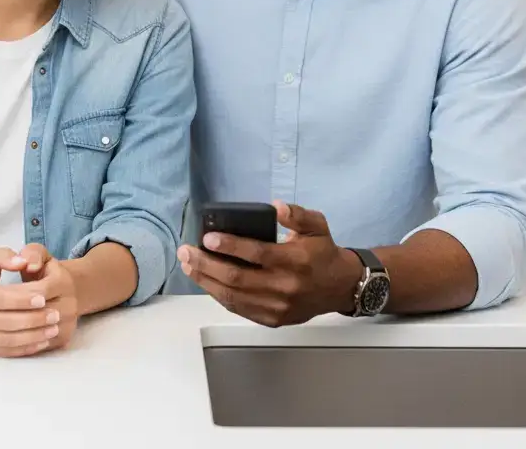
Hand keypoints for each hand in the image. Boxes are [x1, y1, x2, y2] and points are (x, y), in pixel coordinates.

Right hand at [0, 245, 71, 357]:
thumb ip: (4, 256)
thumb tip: (22, 261)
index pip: (1, 298)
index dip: (23, 299)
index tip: (43, 297)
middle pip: (6, 321)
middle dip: (33, 319)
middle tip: (55, 315)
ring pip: (6, 340)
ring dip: (33, 337)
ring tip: (53, 330)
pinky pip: (4, 352)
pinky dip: (24, 349)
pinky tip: (42, 342)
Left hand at [16, 244, 79, 351]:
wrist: (65, 292)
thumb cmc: (44, 271)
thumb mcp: (38, 254)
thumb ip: (31, 253)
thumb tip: (26, 264)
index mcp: (63, 281)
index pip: (38, 291)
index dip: (16, 296)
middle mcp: (71, 304)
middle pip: (38, 314)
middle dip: (13, 315)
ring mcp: (69, 324)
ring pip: (38, 334)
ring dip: (15, 333)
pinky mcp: (64, 340)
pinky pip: (40, 347)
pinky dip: (22, 346)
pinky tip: (4, 339)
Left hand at [175, 201, 361, 326]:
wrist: (340, 287)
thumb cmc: (323, 251)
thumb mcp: (317, 224)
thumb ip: (297, 214)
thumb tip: (275, 207)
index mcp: (294, 260)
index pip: (257, 253)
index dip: (230, 245)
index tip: (207, 237)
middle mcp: (284, 286)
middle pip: (237, 278)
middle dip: (206, 265)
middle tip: (186, 251)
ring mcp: (277, 306)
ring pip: (234, 297)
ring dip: (206, 281)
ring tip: (188, 266)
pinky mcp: (272, 319)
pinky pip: (240, 309)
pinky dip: (219, 296)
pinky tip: (206, 282)